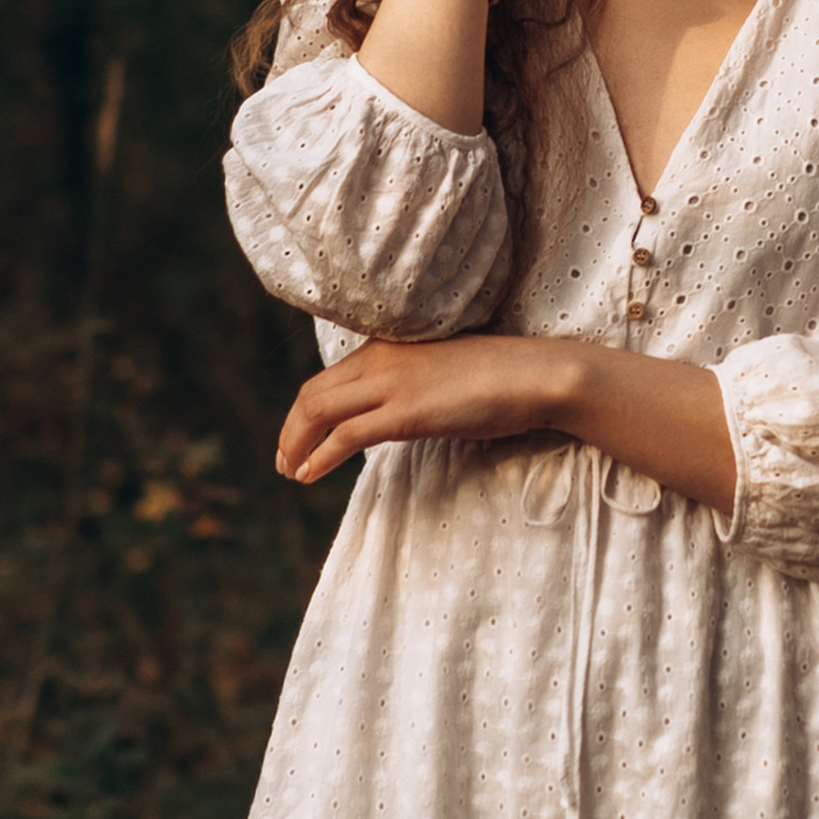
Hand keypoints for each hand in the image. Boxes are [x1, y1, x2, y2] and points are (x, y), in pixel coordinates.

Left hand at [277, 336, 738, 518]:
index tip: (298, 435)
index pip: (330, 376)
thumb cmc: (499, 375)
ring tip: (290, 471)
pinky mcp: (406, 412)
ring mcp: (392, 383)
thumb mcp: (443, 372)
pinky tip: (309, 474)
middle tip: (284, 460)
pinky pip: (347, 434)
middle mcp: (381, 357)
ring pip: (320, 409)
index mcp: (389, 344)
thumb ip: (413, 384)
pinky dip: (320, 455)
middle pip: (313, 392)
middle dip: (290, 429)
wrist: (535, 374)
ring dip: (296, 444)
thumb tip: (395, 410)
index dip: (306, 409)